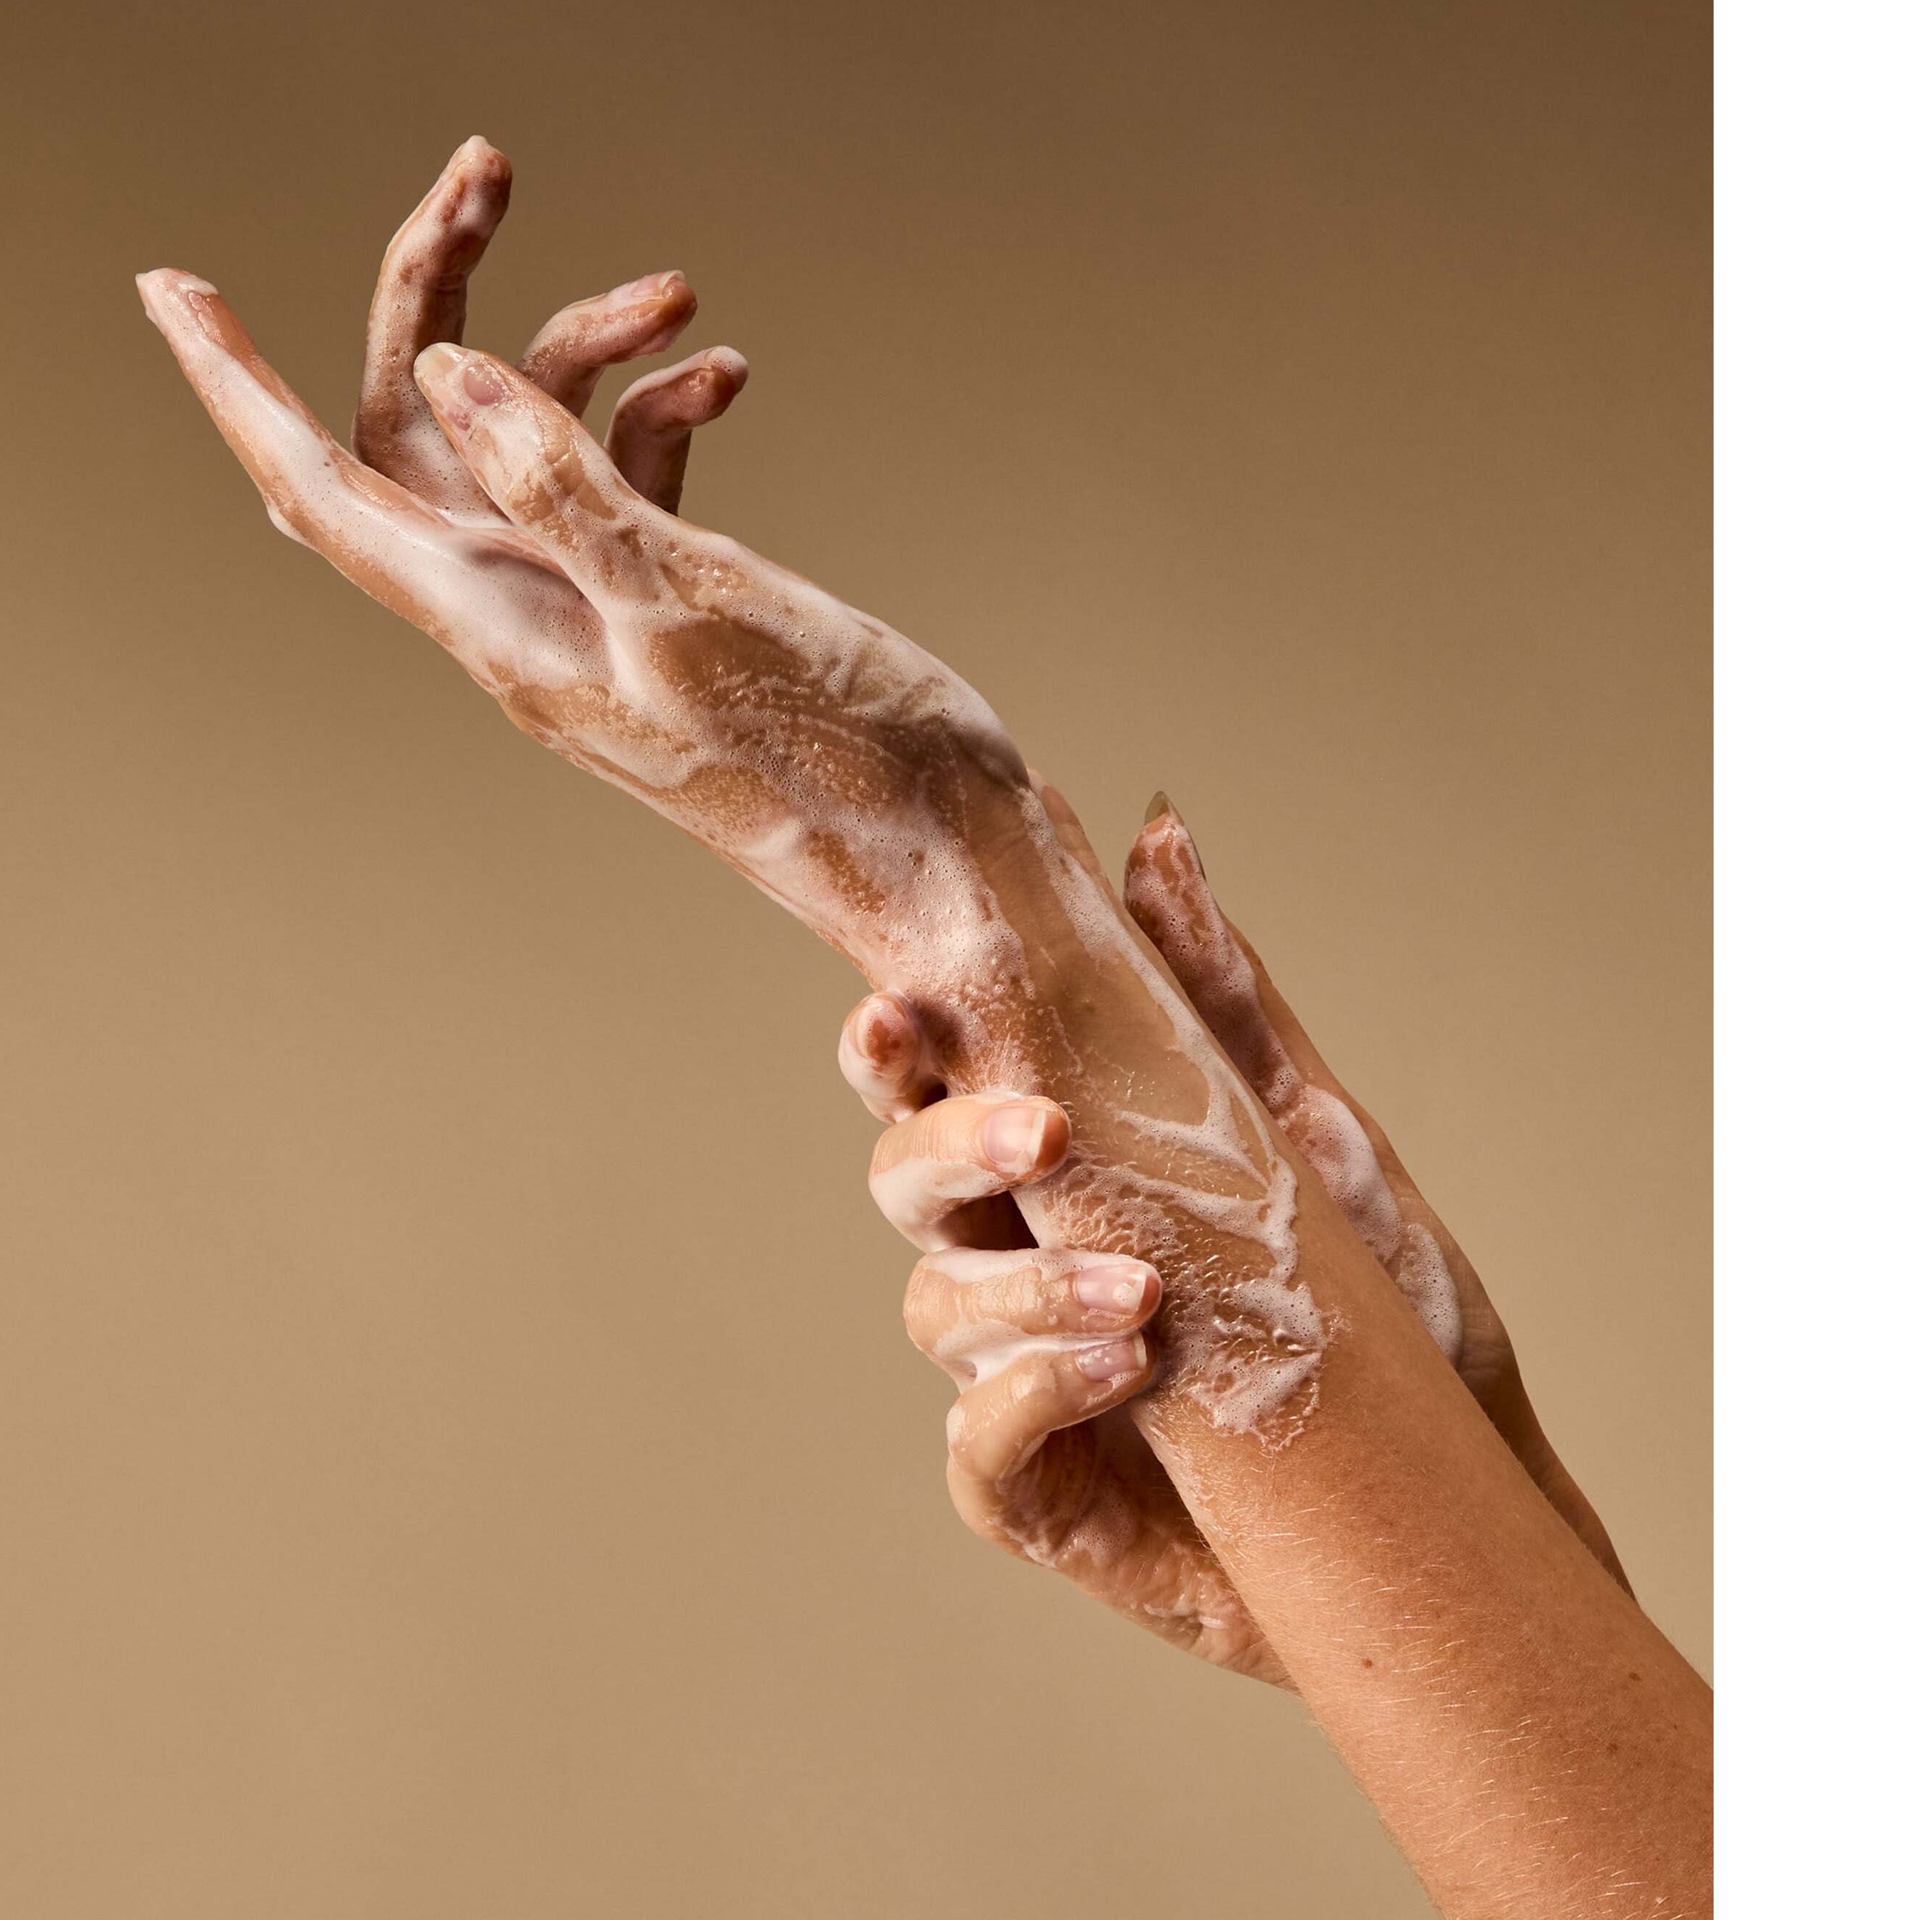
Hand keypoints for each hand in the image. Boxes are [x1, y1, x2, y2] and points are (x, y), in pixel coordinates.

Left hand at [139, 140, 1065, 1010]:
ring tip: (682, 296)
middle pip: (417, 432)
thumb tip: (447, 375)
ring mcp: (595, 604)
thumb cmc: (826, 755)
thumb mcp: (689, 608)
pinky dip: (662, 410)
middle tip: (482, 172)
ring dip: (587, 345)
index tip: (174, 286)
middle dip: (433, 294)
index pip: (325, 491)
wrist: (931, 840)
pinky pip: (624, 478)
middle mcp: (526, 611)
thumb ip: (562, 491)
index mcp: (502, 623)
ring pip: (532, 438)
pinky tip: (728, 376)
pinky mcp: (666, 599)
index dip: (237, 388)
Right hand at [837, 794, 1623, 1672]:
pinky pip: (978, 1449)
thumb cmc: (1375, 1308)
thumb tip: (1159, 833)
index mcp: (1055, 1168)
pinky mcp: (1042, 1491)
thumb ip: (1215, 999)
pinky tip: (1126, 1371)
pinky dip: (1036, 1397)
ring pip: (937, 1307)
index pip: (934, 1090)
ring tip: (1144, 1290)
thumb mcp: (1309, 1133)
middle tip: (1042, 1132)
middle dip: (946, 1145)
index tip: (901, 1008)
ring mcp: (1017, 1376)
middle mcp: (1013, 1259)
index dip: (893, 1049)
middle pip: (902, 1183)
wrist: (1447, 1507)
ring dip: (1029, 1285)